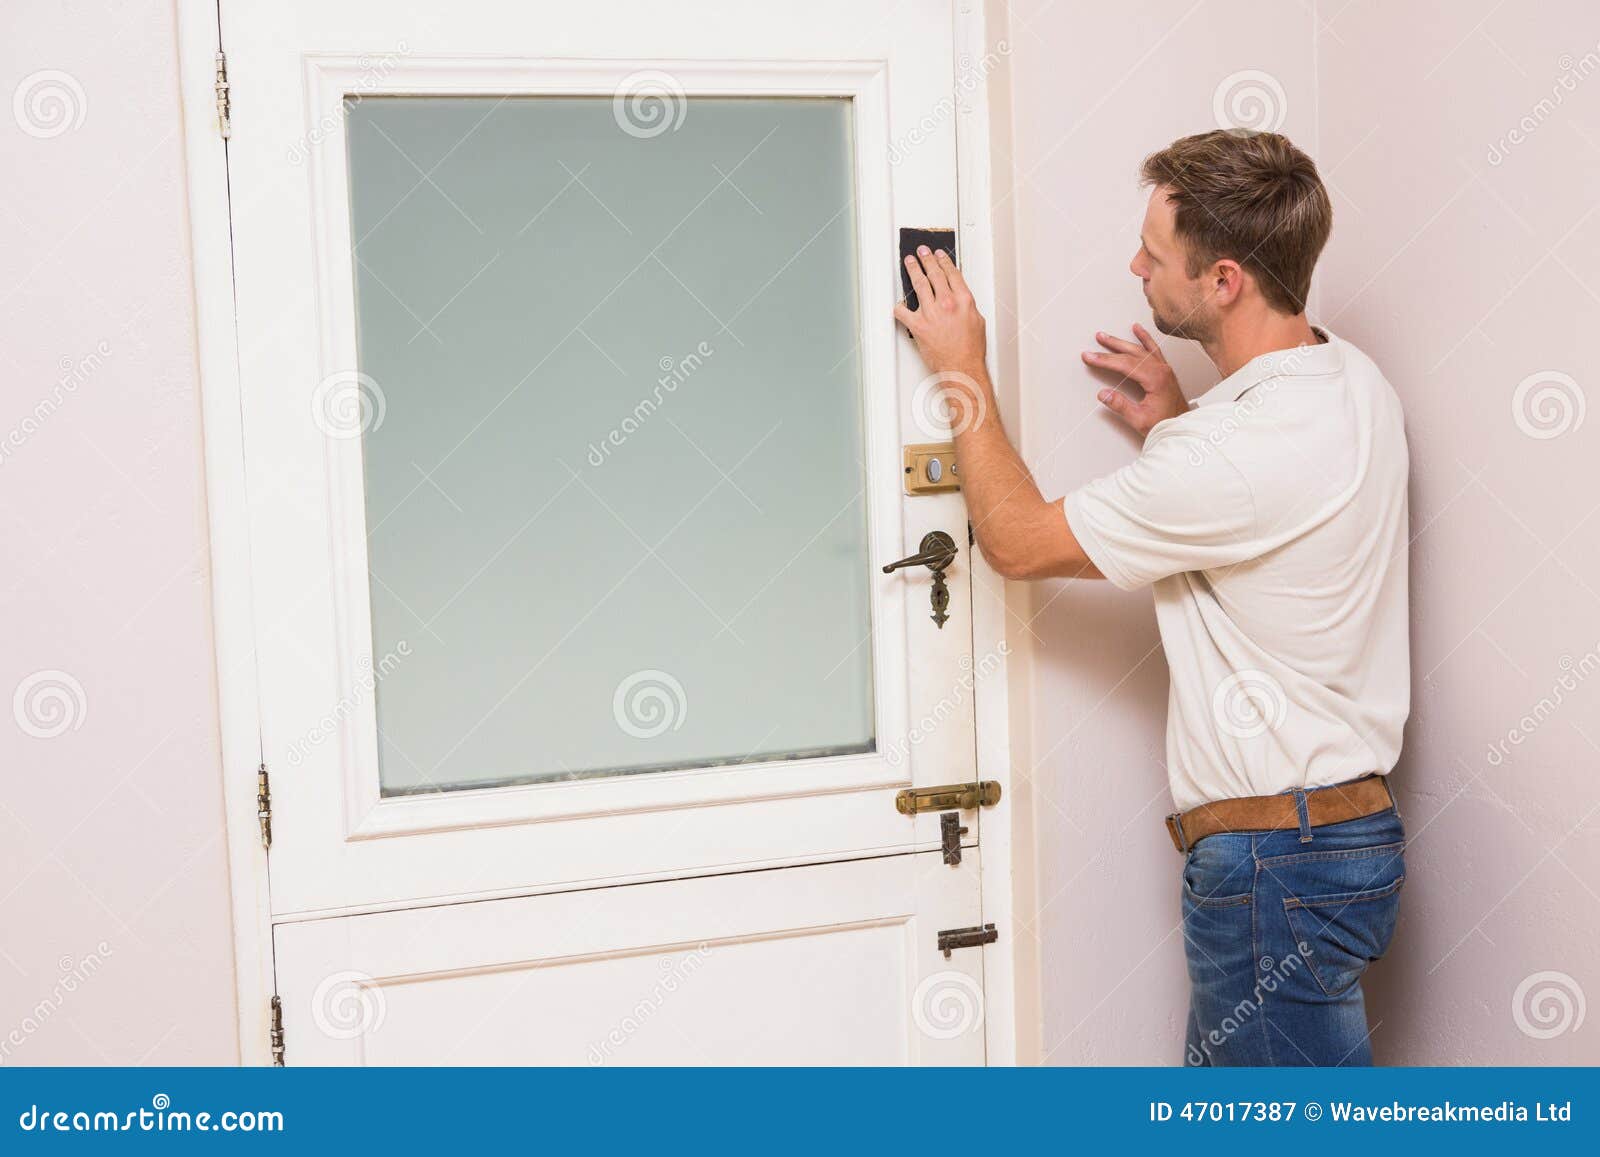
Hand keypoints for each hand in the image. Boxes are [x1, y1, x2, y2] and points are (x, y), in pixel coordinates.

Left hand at [893, 247, 987, 380]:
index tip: (939, 254)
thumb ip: (968, 306)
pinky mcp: (918, 325)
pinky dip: (898, 307)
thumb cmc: (970, 350)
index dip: (944, 260)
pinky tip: (898, 302)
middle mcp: (947, 303)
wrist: (962, 368)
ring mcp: (931, 313)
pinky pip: (902, 312)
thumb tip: (960, 300)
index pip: (952, 273)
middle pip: (934, 274)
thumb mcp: (977, 321)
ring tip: (909, 262)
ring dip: (913, 270)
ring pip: (919, 284)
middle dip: (927, 259)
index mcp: (964, 300)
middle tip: (922, 251)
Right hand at [1081, 325, 1188, 436]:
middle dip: (1111, 347)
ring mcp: (1164, 369)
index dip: (1105, 360)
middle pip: (1131, 353)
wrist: (1183, 427)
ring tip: (1107, 337)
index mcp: (1155, 379)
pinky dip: (1145, 338)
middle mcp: (1161, 370)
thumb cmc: (1166, 423)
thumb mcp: (1139, 420)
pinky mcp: (1164, 371)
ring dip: (1122, 342)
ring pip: (1140, 349)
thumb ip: (1121, 406)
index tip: (1090, 357)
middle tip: (1096, 341)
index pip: (1125, 364)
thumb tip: (1104, 394)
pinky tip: (1138, 330)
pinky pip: (1153, 349)